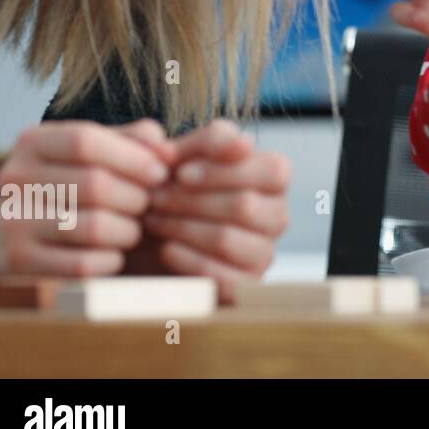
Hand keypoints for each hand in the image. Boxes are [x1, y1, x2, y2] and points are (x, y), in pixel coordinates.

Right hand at [0, 120, 172, 278]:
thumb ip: (137, 141)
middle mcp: (13, 179)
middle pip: (94, 184)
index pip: (85, 141)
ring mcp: (12, 222)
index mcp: (33, 142)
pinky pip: (83, 264)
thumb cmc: (79, 184)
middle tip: (148, 205)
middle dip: (136, 197)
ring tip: (133, 228)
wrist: (24, 233)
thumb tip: (169, 152)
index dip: (132, 157)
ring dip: (128, 230)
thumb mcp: (101, 152)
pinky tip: (114, 252)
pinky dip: (111, 259)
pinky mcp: (20, 262)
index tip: (161, 173)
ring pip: (93, 227)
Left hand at [137, 120, 290, 302]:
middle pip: (245, 205)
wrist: (150, 240)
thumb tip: (196, 147)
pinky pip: (219, 275)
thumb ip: (194, 143)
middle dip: (190, 200)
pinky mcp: (244, 285)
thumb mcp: (180, 158)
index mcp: (273, 178)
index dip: (224, 171)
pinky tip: (164, 248)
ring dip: (181, 227)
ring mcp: (264, 253)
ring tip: (152, 220)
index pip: (273, 170)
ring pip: (227, 238)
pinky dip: (185, 259)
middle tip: (153, 198)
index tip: (180, 172)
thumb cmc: (172, 190)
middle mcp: (277, 215)